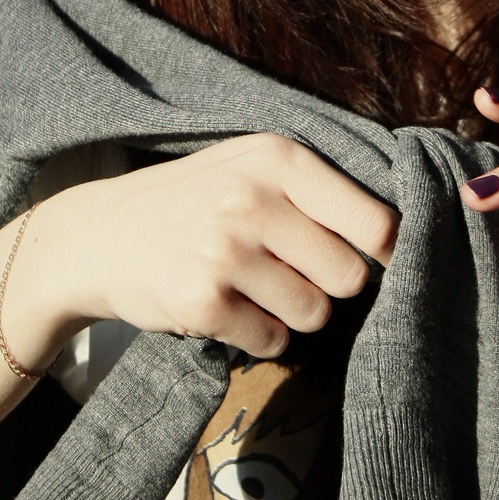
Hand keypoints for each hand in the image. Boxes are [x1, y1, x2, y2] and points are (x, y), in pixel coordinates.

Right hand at [5, 134, 398, 366]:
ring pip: (315, 313)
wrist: (97, 235)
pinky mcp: (203, 302)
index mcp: (278, 158)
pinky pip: (272, 341)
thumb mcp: (250, 165)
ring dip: (293, 313)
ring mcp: (225, 252)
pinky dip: (258, 336)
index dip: (385, 251)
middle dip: (329, 285)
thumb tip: (402, 234)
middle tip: (291, 273)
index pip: (375, 221)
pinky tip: (227, 308)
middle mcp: (253, 200)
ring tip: (254, 288)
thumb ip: (318, 189)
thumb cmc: (193, 200)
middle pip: (351, 276)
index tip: (376, 260)